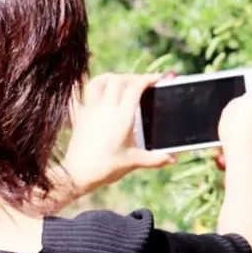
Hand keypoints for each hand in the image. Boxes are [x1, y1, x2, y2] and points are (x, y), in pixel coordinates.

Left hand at [58, 72, 174, 195]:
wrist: (78, 175)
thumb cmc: (107, 168)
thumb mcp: (134, 162)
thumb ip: (155, 159)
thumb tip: (173, 159)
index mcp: (122, 118)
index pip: (135, 87)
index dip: (147, 79)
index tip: (157, 78)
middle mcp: (106, 110)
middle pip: (118, 80)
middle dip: (132, 77)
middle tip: (141, 83)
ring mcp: (91, 111)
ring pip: (99, 82)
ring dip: (111, 78)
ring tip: (120, 82)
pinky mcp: (80, 116)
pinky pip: (81, 94)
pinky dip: (87, 85)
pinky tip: (90, 86)